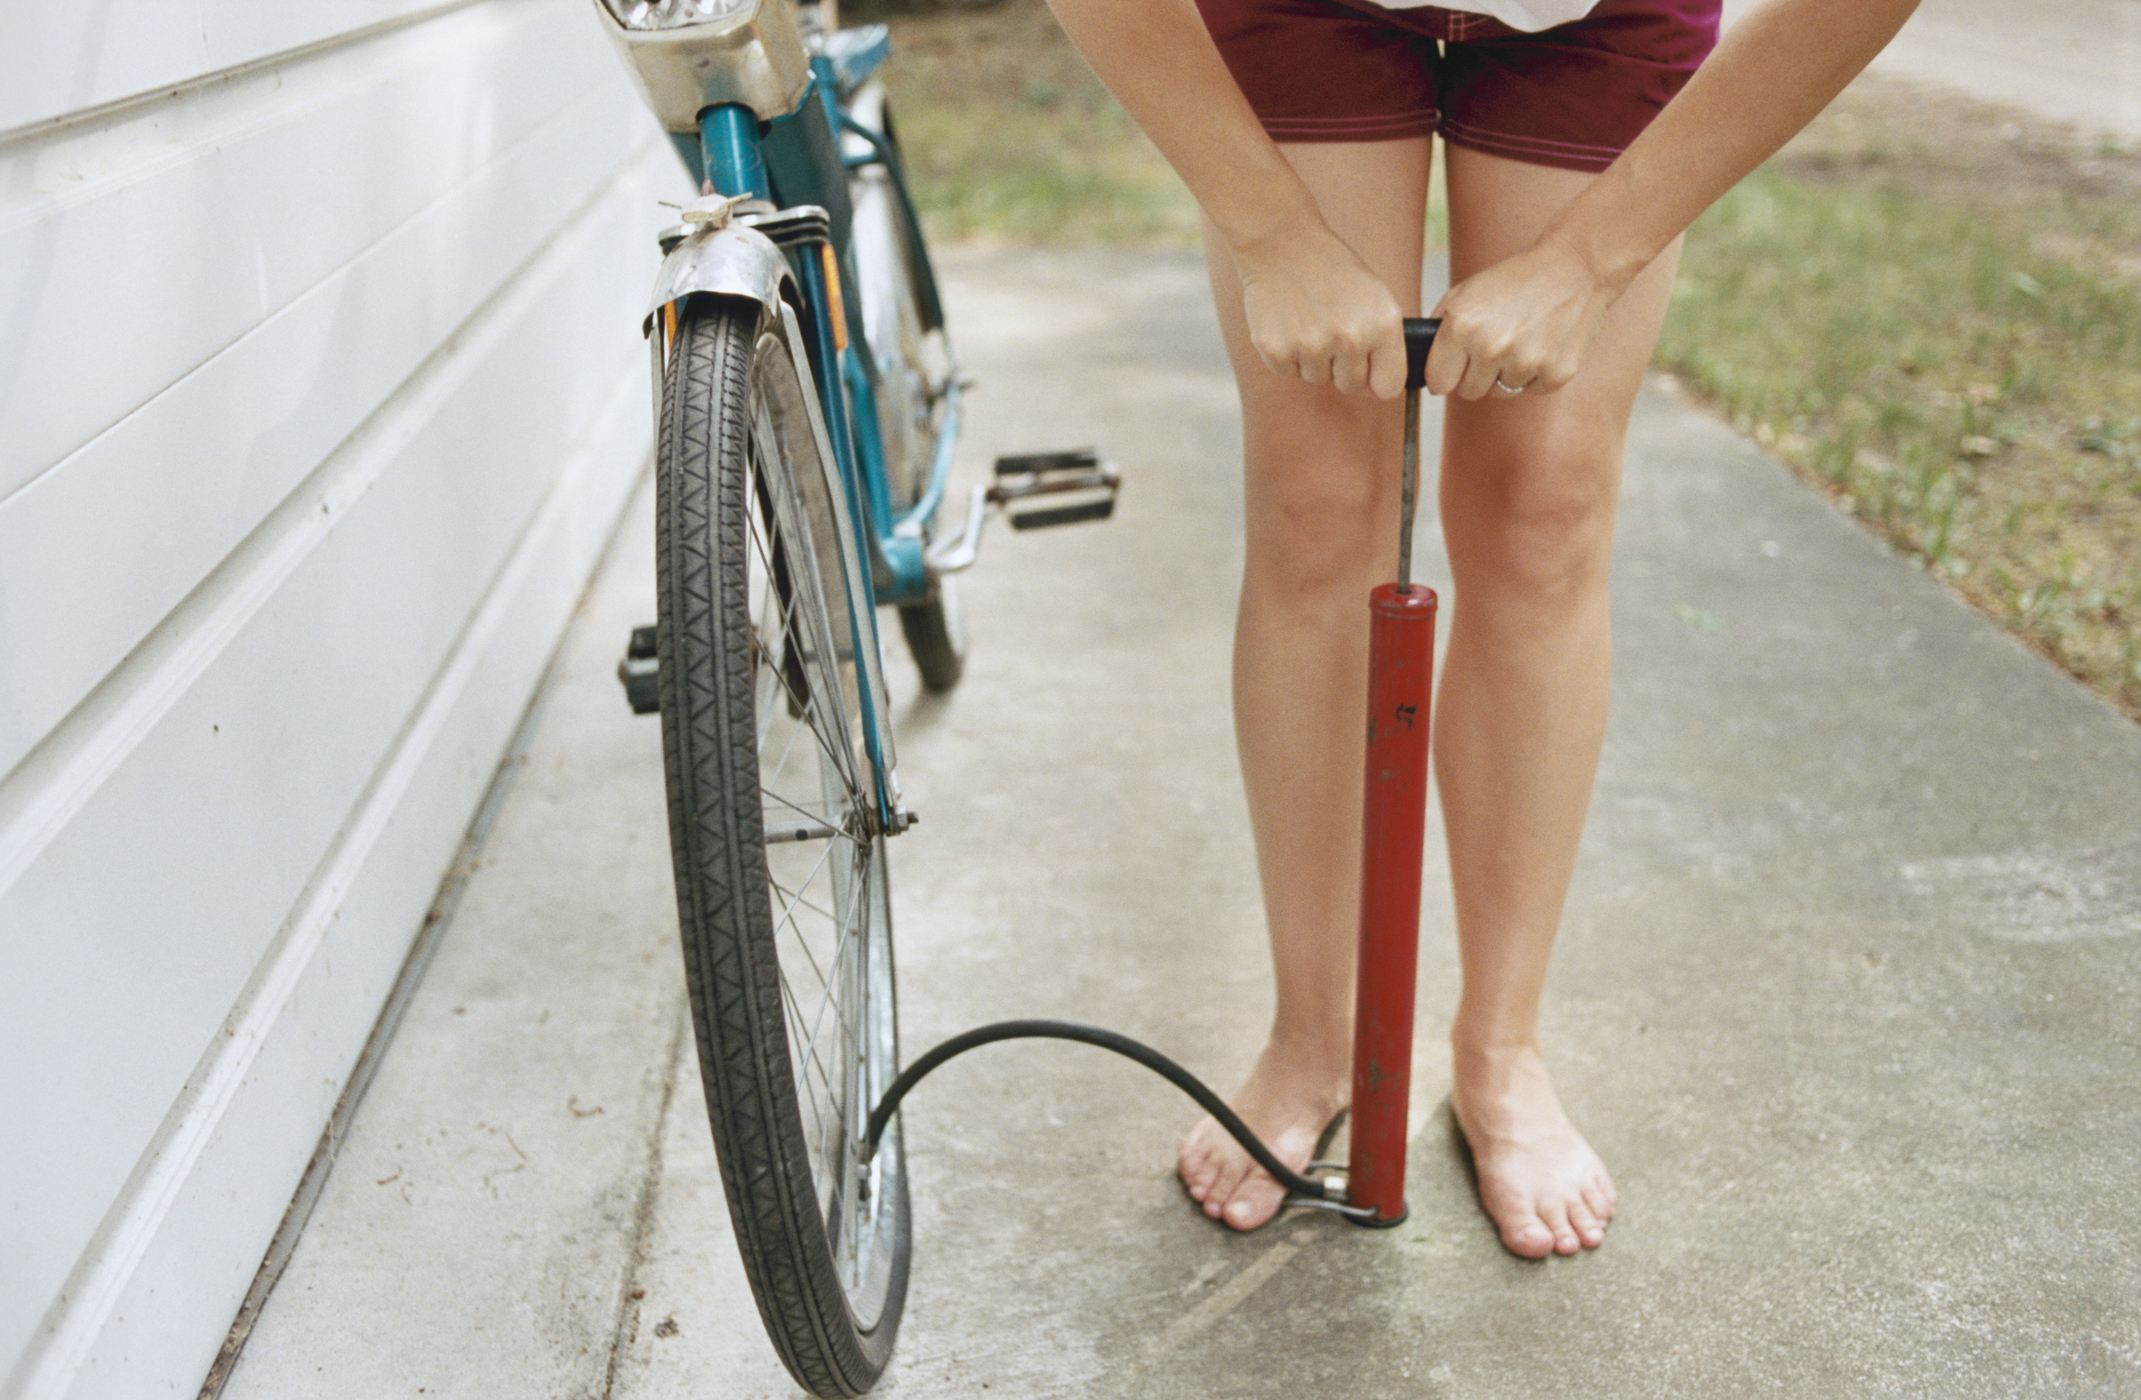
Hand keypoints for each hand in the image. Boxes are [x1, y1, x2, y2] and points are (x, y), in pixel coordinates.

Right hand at [1232, 225, 1408, 399]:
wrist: (1282, 243)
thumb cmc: (1332, 270)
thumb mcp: (1374, 297)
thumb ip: (1384, 345)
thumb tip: (1376, 393)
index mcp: (1383, 325)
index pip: (1388, 386)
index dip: (1377, 378)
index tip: (1367, 366)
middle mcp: (1350, 339)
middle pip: (1350, 385)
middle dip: (1342, 365)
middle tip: (1330, 327)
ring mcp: (1311, 346)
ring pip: (1317, 379)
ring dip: (1313, 358)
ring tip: (1308, 319)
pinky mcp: (1276, 350)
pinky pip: (1288, 372)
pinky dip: (1287, 353)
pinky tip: (1288, 322)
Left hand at [1425, 234, 1620, 400]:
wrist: (1575, 268)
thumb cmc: (1517, 280)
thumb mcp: (1466, 292)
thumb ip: (1440, 330)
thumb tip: (1424, 366)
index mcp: (1461, 327)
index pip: (1437, 382)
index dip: (1445, 373)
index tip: (1454, 364)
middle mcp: (1491, 349)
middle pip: (1467, 392)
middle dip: (1476, 374)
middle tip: (1495, 344)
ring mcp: (1525, 364)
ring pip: (1499, 393)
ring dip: (1506, 373)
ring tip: (1521, 339)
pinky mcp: (1555, 375)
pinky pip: (1531, 390)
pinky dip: (1535, 373)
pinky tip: (1542, 343)